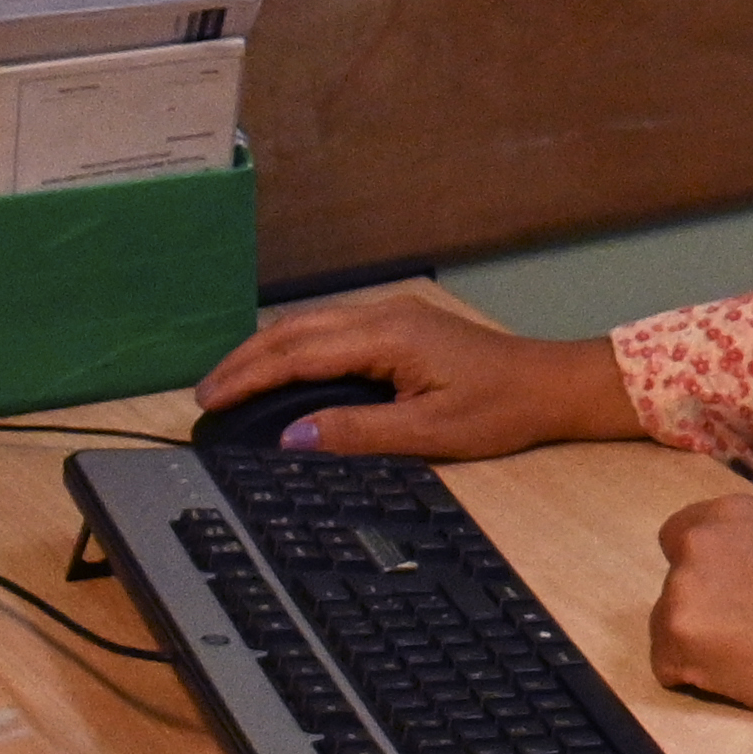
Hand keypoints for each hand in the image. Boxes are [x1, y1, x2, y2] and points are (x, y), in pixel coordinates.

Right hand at [190, 292, 634, 458]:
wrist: (549, 385)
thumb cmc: (498, 409)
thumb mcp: (428, 433)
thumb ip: (357, 434)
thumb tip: (291, 438)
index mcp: (386, 336)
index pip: (298, 354)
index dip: (248, 378)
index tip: (210, 402)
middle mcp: (383, 315)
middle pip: (295, 330)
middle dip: (244, 360)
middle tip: (203, 396)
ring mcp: (391, 316)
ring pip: (310, 326)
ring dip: (265, 352)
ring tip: (228, 385)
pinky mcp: (399, 327)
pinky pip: (330, 331)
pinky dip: (294, 350)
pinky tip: (279, 372)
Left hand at [648, 488, 752, 712]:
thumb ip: (739, 549)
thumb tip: (721, 575)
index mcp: (724, 514)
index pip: (676, 537)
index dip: (698, 568)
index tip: (724, 590)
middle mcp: (696, 543)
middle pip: (672, 584)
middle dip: (698, 605)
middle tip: (741, 627)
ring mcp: (681, 590)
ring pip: (665, 626)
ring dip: (693, 642)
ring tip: (740, 654)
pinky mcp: (676, 638)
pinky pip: (666, 666)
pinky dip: (690, 676)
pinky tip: (731, 674)